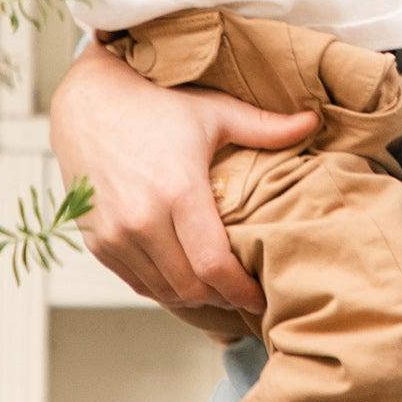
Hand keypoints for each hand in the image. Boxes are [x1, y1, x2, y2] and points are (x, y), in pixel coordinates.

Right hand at [48, 40, 316, 312]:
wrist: (87, 103)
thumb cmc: (156, 105)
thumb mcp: (214, 112)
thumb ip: (265, 127)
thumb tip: (314, 122)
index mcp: (177, 191)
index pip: (214, 266)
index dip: (242, 290)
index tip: (262, 296)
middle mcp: (141, 219)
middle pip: (190, 287)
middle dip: (223, 298)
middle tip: (246, 295)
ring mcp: (114, 234)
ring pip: (163, 291)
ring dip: (194, 297)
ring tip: (221, 289)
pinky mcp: (96, 241)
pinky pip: (136, 282)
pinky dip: (164, 288)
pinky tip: (186, 279)